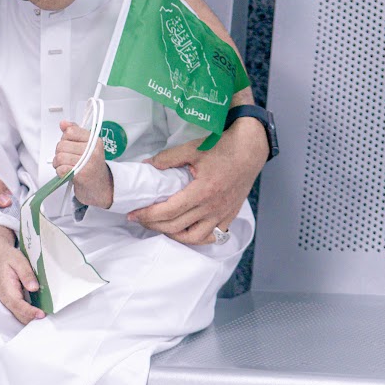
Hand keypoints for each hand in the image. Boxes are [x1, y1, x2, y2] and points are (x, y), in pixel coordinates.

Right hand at [0, 224, 42, 323]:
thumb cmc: (5, 257)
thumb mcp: (18, 260)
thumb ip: (26, 274)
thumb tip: (34, 288)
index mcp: (7, 290)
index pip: (19, 306)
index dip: (31, 312)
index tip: (42, 314)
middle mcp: (5, 298)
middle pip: (20, 316)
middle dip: (33, 319)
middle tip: (50, 317)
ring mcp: (7, 300)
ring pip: (20, 315)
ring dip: (32, 318)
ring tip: (47, 315)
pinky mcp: (10, 299)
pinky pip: (20, 311)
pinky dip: (29, 313)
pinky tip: (39, 310)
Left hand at [53, 121, 111, 208]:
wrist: (102, 187)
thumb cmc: (91, 166)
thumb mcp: (86, 146)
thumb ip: (74, 133)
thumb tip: (63, 123)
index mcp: (94, 140)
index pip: (70, 131)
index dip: (65, 139)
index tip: (70, 145)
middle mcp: (93, 150)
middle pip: (61, 145)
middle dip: (59, 153)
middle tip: (67, 159)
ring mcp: (88, 163)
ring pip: (59, 157)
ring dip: (58, 164)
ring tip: (66, 166)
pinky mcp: (82, 175)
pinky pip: (61, 169)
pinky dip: (60, 172)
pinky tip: (67, 173)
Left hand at [128, 120, 267, 243]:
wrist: (250, 149)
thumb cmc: (223, 147)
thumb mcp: (192, 148)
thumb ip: (167, 158)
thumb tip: (147, 165)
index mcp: (202, 191)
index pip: (169, 211)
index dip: (148, 215)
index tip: (133, 213)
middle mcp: (212, 207)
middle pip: (176, 227)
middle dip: (154, 225)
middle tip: (140, 219)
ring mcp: (222, 214)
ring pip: (194, 237)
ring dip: (173, 235)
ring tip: (160, 226)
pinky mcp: (229, 215)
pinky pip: (211, 236)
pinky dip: (196, 237)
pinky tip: (185, 231)